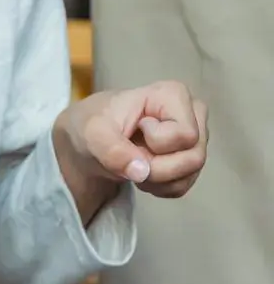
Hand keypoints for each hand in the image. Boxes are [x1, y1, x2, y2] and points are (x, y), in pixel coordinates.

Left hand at [56, 82, 209, 210]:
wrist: (87, 139)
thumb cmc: (93, 124)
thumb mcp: (93, 133)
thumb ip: (114, 150)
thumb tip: (142, 172)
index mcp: (174, 95)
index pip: (184, 135)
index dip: (156, 142)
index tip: (135, 129)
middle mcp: (193, 114)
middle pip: (193, 157)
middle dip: (157, 168)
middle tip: (130, 158)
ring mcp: (195, 137)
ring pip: (190, 174)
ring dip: (156, 180)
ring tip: (133, 165)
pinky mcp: (188, 158)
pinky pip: (183, 185)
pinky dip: (158, 187)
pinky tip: (141, 174)